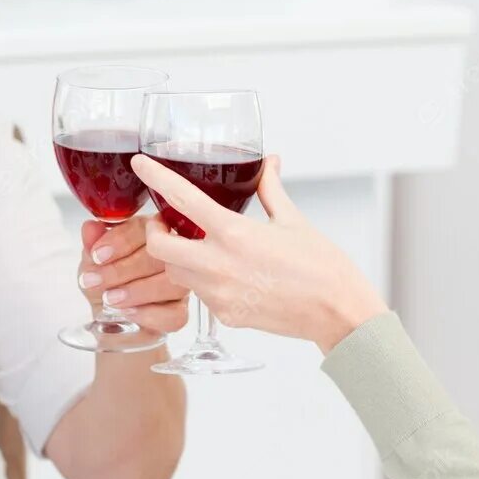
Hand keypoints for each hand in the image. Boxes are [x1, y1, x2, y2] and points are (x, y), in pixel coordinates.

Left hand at [76, 215, 190, 334]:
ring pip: (171, 283)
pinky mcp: (181, 312)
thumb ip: (92, 246)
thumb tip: (90, 228)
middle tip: (96, 281)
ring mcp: (180, 284)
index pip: (144, 227)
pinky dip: (148, 314)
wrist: (110, 321)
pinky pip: (175, 313)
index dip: (120, 240)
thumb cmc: (105, 286)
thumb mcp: (92, 265)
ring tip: (110, 298)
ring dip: (137, 291)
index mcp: (148, 235)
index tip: (97, 255)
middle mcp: (169, 256)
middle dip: (122, 269)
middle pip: (160, 255)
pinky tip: (128, 313)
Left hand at [129, 154, 387, 352]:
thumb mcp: (293, 220)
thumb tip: (270, 162)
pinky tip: (223, 275)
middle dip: (154, 232)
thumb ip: (271, 189)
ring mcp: (219, 294)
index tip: (140, 164)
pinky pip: (198, 295)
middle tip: (166, 223)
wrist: (338, 312)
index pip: (182, 198)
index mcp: (234, 233)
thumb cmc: (321, 265)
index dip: (155, 177)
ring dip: (177, 258)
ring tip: (196, 247)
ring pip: (175, 273)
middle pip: (158, 246)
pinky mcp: (225, 315)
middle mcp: (219, 264)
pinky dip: (201, 282)